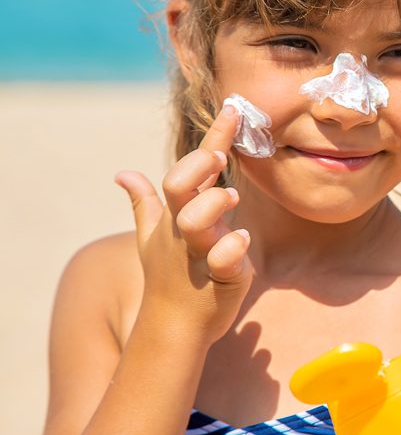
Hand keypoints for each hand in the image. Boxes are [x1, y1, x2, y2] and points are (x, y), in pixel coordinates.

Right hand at [114, 105, 251, 344]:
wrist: (173, 326)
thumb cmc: (168, 276)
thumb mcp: (152, 237)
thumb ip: (144, 203)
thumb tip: (123, 174)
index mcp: (177, 214)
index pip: (191, 169)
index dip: (213, 137)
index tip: (234, 108)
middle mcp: (185, 230)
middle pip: (180, 191)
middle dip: (197, 171)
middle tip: (218, 157)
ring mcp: (199, 253)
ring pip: (198, 224)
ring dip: (214, 206)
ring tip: (232, 199)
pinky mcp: (220, 278)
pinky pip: (224, 260)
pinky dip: (233, 249)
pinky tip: (243, 241)